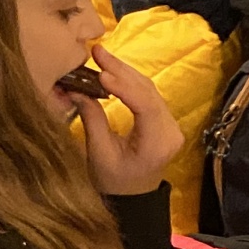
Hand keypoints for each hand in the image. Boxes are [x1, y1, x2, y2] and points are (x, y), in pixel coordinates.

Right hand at [74, 49, 180, 195]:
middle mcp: (171, 131)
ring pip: (149, 89)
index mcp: (158, 144)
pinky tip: (112, 70)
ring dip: (124, 71)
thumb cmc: (114, 182)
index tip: (100, 73)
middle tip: (97, 51)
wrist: (133, 197)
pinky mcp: (164, 121)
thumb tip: (77, 89)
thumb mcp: (99, 154)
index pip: (145, 107)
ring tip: (101, 55)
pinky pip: (148, 95)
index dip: (124, 87)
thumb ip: (92, 119)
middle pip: (148, 92)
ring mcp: (171, 125)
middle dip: (121, 70)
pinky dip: (129, 81)